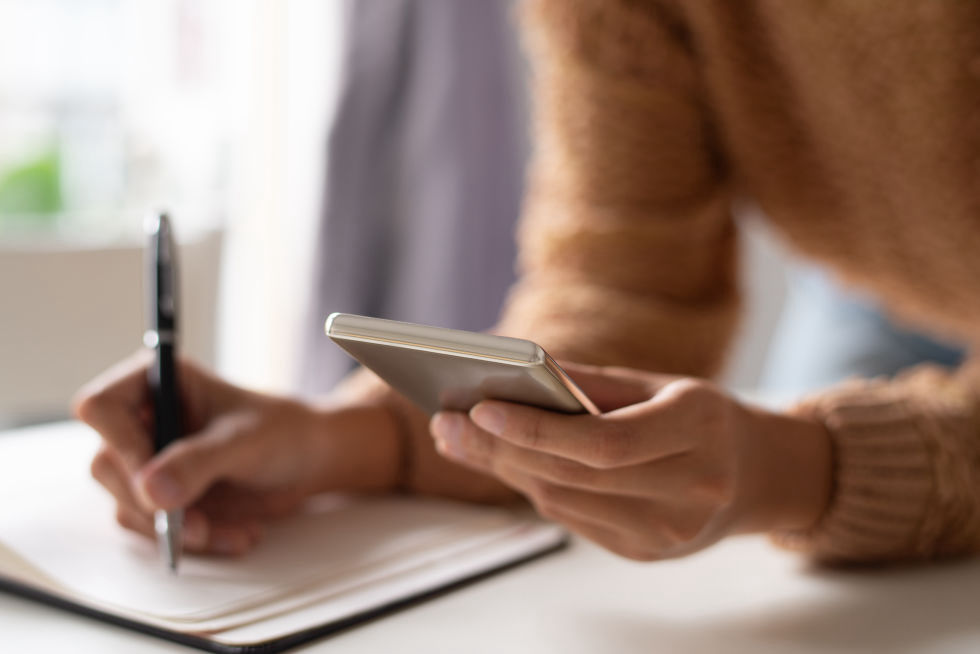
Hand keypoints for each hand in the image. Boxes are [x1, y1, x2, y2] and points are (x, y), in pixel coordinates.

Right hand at [73, 352, 401, 555]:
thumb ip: (199, 461)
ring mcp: (148, 459)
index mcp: (158, 381)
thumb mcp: (245, 441)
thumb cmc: (282, 431)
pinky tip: (234, 534)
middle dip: (153, 503)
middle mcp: (143, 418)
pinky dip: (191, 540)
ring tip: (231, 531)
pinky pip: (153, 527)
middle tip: (195, 525)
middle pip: (107, 465)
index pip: (101, 406)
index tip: (152, 481)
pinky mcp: (160, 494)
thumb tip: (151, 490)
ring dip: (177, 529)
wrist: (308, 460)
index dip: (120, 445)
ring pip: (128, 504)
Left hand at [429, 363, 830, 560]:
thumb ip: (589, 381)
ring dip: (507, 469)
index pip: (605, 441)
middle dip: (501, 449)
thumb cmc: (700, 415)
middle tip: (446, 423)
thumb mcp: (658, 382)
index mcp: (701, 430)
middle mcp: (691, 490)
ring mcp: (670, 532)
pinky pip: (574, 520)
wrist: (756, 474)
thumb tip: (513, 371)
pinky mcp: (648, 553)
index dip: (537, 429)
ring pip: (565, 502)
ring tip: (461, 439)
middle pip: (574, 476)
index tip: (479, 406)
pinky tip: (505, 462)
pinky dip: (535, 488)